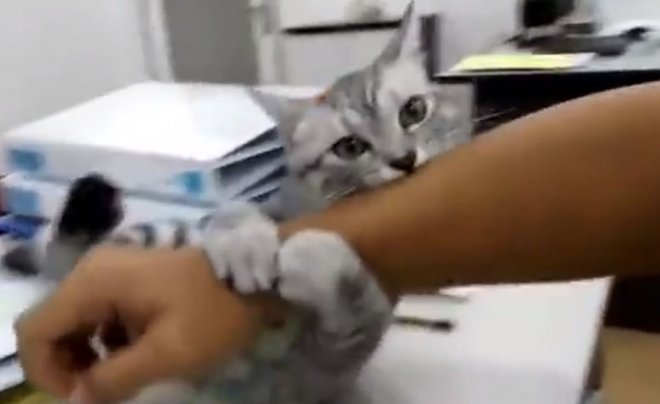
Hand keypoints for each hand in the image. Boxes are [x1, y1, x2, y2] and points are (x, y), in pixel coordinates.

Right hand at [14, 246, 271, 402]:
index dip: (46, 372)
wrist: (257, 273)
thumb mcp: (167, 354)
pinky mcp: (131, 277)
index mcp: (95, 282)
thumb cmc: (214, 312)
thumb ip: (114, 380)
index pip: (36, 330)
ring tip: (123, 377)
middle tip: (102, 393)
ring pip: (76, 321)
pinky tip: (138, 354)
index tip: (81, 398)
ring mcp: (114, 270)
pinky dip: (108, 340)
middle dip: (69, 366)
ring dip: (89, 355)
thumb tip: (77, 402)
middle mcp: (94, 270)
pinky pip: (101, 313)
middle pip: (53, 325)